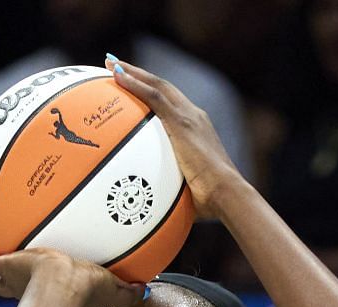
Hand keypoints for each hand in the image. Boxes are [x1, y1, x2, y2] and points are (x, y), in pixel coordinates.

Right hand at [0, 241, 140, 306]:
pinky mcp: (4, 265)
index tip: (38, 285)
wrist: (60, 287)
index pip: (43, 294)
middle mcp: (27, 289)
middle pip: (11, 287)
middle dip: (9, 280)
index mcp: (48, 292)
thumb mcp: (109, 288)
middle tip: (10, 269)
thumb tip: (144, 291)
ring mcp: (13, 277)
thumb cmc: (82, 290)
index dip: (42, 291)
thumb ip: (126, 293)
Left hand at [107, 55, 242, 216]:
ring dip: (133, 72)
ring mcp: (189, 116)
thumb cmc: (210, 201)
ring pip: (156, 85)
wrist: (226, 193)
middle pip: (162, 88)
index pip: (171, 105)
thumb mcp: (185, 192)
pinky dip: (135, 83)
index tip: (134, 87)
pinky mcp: (182, 121)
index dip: (152, 94)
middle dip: (139, 75)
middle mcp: (194, 117)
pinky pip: (153, 96)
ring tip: (111, 63)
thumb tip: (154, 212)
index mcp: (196, 130)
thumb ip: (171, 192)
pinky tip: (117, 76)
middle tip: (116, 66)